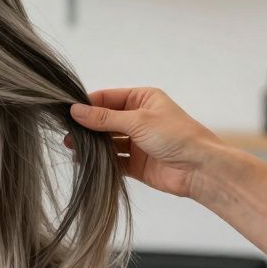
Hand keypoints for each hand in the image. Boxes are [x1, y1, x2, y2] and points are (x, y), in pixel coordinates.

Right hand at [68, 87, 226, 199]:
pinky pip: (112, 159)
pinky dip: (99, 160)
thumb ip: (104, 118)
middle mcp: (138, 118)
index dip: (88, 103)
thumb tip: (75, 111)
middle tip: (66, 132)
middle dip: (86, 125)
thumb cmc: (176, 136)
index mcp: (142, 99)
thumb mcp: (138, 121)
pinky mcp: (135, 163)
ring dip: (91, 143)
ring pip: (107, 140)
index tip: (67, 111)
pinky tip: (82, 160)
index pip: (108, 97)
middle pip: (104, 119)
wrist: (200, 169)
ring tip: (71, 146)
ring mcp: (136, 141)